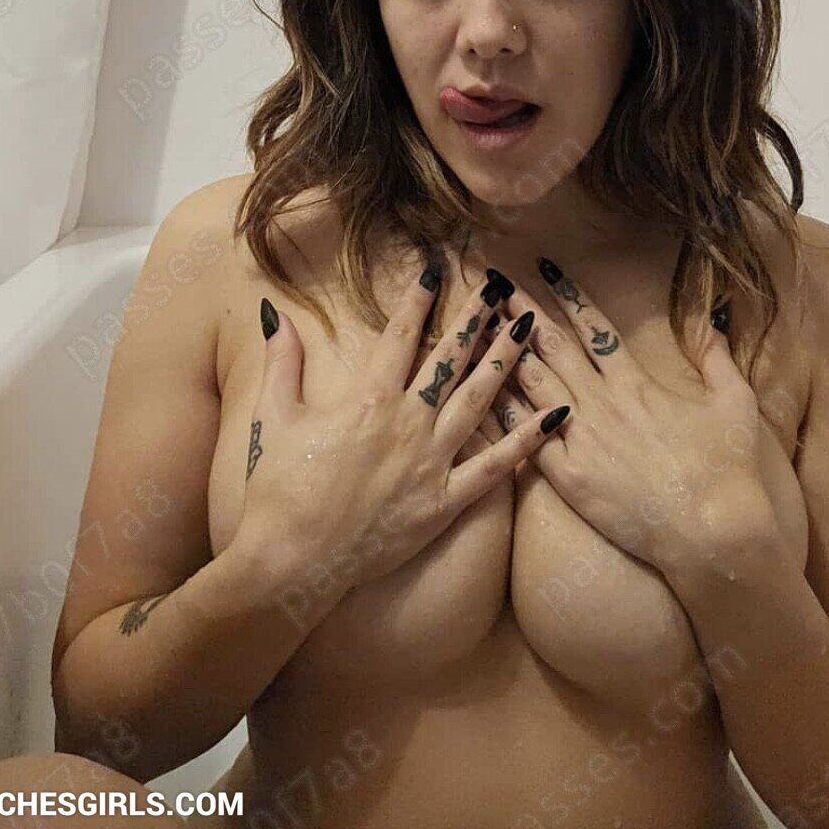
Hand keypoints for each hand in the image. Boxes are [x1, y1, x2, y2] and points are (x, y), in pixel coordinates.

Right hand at [232, 267, 569, 599]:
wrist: (291, 562)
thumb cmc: (278, 490)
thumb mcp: (275, 415)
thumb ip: (282, 361)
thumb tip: (275, 313)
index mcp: (367, 400)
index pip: (401, 335)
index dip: (420, 297)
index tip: (437, 266)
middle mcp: (407, 424)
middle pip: (450, 359)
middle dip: (476, 318)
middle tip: (500, 286)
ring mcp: (430, 463)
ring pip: (479, 400)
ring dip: (506, 360)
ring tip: (529, 327)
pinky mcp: (444, 503)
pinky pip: (494, 468)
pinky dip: (527, 442)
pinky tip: (553, 416)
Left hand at [479, 257, 775, 575]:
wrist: (716, 533)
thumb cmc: (729, 469)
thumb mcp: (735, 402)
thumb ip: (717, 355)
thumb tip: (710, 315)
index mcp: (637, 382)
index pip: (594, 327)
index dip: (568, 295)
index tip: (545, 268)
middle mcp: (603, 403)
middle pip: (553, 347)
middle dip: (522, 313)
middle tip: (495, 284)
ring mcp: (582, 440)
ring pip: (533, 384)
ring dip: (505, 352)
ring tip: (481, 325)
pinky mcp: (570, 478)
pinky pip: (526, 438)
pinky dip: (504, 412)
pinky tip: (481, 393)